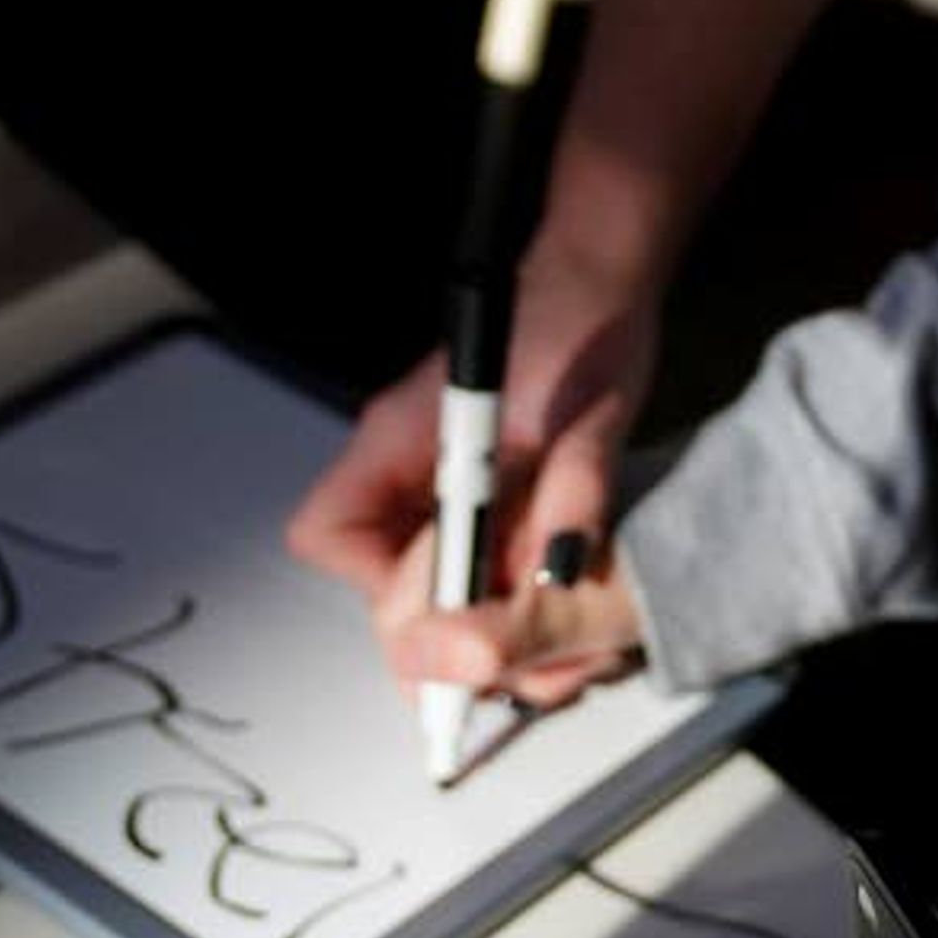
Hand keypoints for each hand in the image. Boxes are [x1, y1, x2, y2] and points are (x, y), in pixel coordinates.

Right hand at [281, 228, 669, 705]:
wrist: (608, 282)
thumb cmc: (585, 327)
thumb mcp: (589, 411)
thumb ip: (574, 488)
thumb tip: (561, 568)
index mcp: (402, 435)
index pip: (330, 532)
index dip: (381, 585)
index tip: (453, 608)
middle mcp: (406, 464)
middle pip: (378, 577)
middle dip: (441, 624)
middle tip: (512, 654)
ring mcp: (440, 481)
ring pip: (425, 582)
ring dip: (478, 616)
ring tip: (546, 636)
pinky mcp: (482, 493)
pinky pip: (470, 563)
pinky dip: (505, 591)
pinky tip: (557, 595)